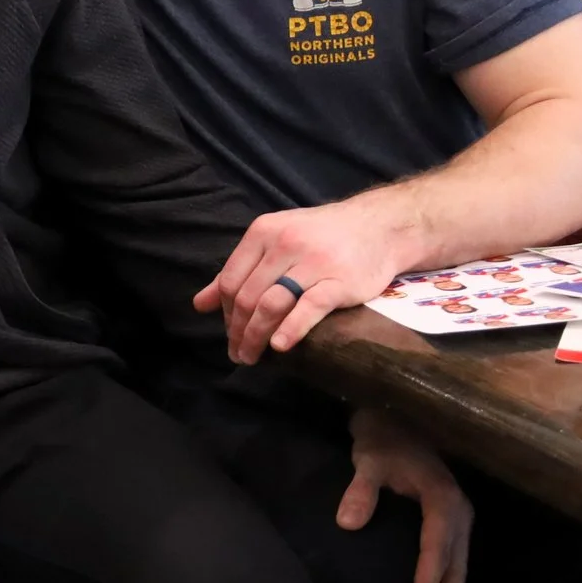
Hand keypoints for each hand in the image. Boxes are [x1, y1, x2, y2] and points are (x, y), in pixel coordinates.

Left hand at [195, 195, 418, 362]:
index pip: (231, 280)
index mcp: (263, 232)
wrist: (381, 226)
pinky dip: (290, 329)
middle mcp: (284, 244)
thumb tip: (200, 304)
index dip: (226, 312)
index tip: (230, 332)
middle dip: (237, 331)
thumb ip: (240, 269)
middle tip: (237, 353)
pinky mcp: (339, 281)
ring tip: (251, 357)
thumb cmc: (323, 237)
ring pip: (270, 304)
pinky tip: (279, 346)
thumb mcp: (276, 241)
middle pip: (247, 296)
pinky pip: (308, 308)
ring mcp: (313, 262)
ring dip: (255, 336)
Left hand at [340, 406, 472, 582]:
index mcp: (445, 503)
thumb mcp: (368, 458)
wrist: (399, 421)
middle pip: (454, 576)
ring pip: (456, 579)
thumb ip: (360, 490)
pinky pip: (450, 572)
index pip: (436, 553)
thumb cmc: (382, 440)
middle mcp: (460, 518)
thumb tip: (347, 523)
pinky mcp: (450, 531)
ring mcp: (459, 526)